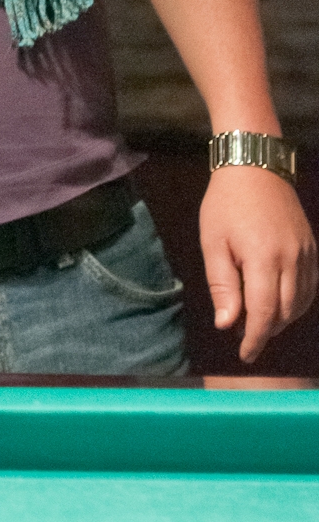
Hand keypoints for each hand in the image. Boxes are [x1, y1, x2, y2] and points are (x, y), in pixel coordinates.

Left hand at [200, 165, 317, 362]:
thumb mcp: (213, 242)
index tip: (245, 354)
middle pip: (285, 312)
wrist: (255, 168)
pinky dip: (296, 303)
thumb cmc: (225, 205)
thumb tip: (226, 324)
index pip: (264, 312)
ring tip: (257, 320)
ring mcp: (307, 254)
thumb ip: (222, 285)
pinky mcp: (313, 249)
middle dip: (265, 330)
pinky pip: (310, 287)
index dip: (255, 338)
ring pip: (301, 304)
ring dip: (281, 319)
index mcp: (263, 257)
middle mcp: (292, 258)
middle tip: (243, 334)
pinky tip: (278, 304)